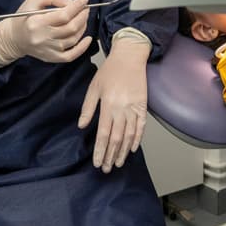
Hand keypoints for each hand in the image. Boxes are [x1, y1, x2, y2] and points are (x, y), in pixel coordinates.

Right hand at [0, 0, 90, 65]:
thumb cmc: (25, 16)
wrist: (13, 37)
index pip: (63, 15)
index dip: (77, 7)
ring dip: (83, 27)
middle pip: (70, 28)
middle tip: (85, 9)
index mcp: (36, 22)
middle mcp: (42, 38)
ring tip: (83, 18)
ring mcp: (47, 49)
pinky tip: (88, 39)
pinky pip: (71, 56)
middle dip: (82, 16)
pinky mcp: (51, 58)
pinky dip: (82, 48)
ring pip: (73, 39)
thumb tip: (72, 2)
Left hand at [78, 36, 149, 172]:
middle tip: (106, 168)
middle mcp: (122, 109)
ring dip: (123, 151)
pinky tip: (133, 148)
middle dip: (110, 155)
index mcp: (108, 104)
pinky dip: (137, 139)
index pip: (104, 134)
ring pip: (129, 135)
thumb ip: (88, 107)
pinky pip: (141, 126)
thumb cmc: (110, 70)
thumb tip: (82, 125)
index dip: (100, 150)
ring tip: (118, 163)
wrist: (130, 56)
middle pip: (117, 138)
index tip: (97, 162)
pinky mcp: (143, 105)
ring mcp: (134, 108)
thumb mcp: (94, 87)